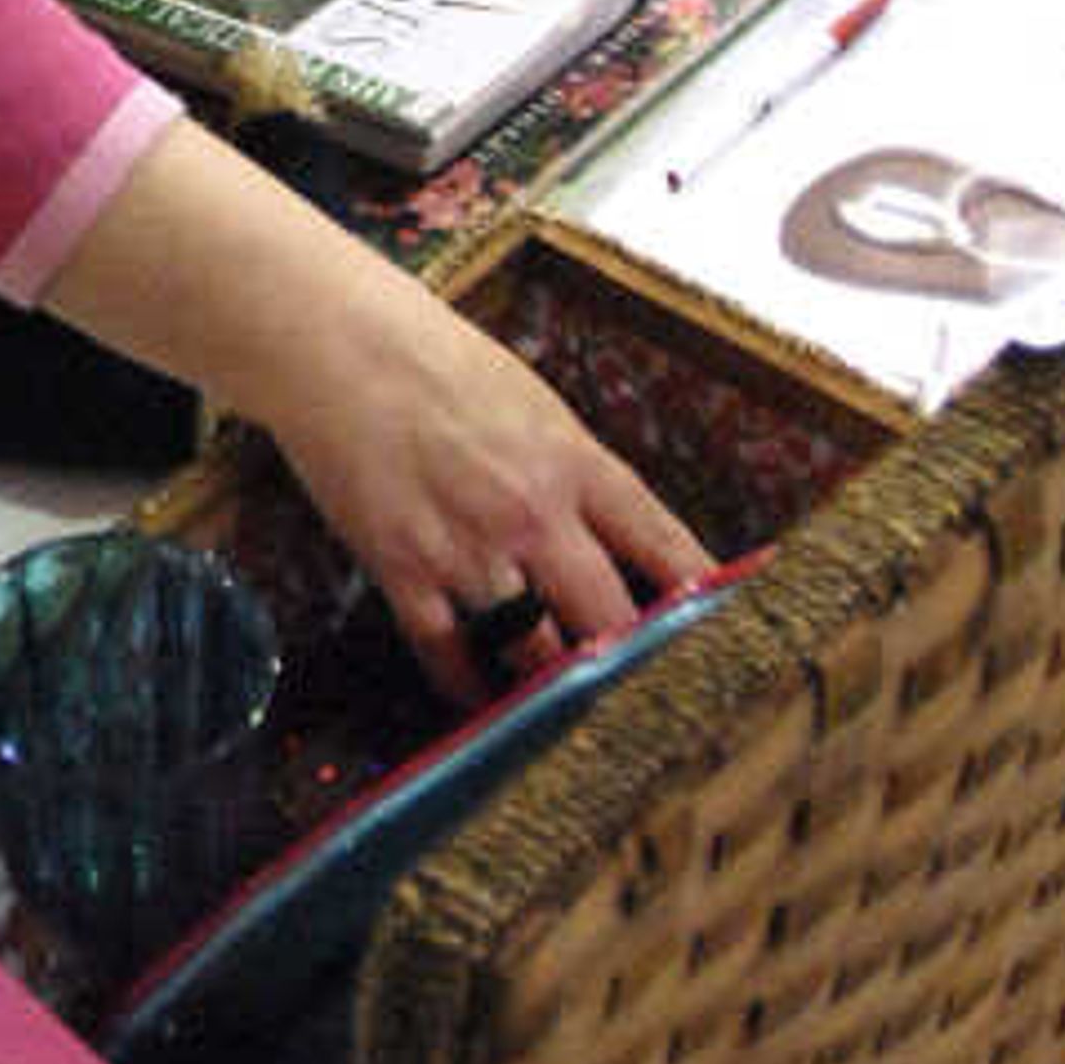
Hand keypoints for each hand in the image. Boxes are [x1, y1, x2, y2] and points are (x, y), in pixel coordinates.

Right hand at [47, 118, 709, 710]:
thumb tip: (613, 527)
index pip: (663, 545)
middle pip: (608, 620)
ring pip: (533, 652)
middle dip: (631, 666)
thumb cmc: (434, 361)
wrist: (340, 349)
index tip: (724, 633)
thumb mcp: (533, 403)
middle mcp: (532, 514)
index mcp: (575, 463)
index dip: (701, 598)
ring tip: (570, 714)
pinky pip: (448, 653)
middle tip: (648, 698)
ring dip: (552, 688)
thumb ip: (575, 470)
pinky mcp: (405, 569)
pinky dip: (468, 686)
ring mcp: (469, 549)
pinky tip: (480, 699)